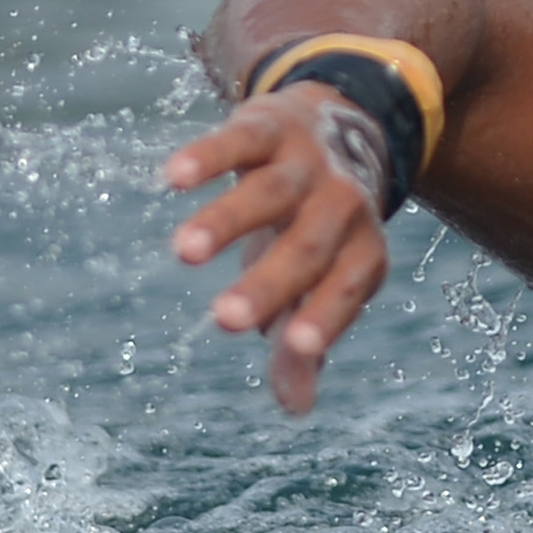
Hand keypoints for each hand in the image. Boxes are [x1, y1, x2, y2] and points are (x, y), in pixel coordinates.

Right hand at [161, 85, 394, 413]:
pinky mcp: (269, 126)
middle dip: (266, 284)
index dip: (324, 317)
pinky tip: (172, 177)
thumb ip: (300, 342)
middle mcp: (342, 207)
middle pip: (306, 248)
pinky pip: (238, 140)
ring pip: (269, 193)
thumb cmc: (315, 229)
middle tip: (221, 319)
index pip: (345, 288)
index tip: (298, 347)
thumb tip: (296, 408)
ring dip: (228, 221)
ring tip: (183, 251)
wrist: (343, 124)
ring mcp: (306, 164)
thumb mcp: (314, 284)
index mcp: (361, 253)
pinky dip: (207, 156)